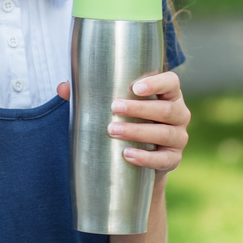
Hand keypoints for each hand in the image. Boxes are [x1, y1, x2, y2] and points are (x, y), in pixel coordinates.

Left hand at [56, 71, 189, 176]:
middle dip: (139, 108)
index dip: (157, 82)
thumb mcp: (115, 106)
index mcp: (169, 94)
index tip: (134, 87)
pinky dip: (145, 157)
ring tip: (112, 131)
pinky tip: (127, 154)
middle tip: (113, 108)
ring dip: (138, 132)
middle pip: (166, 109)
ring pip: (165, 133)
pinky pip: (163, 159)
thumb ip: (90, 95)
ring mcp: (179, 138)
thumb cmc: (127, 121)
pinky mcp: (174, 159)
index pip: (172, 82)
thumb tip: (63, 87)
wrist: (138, 160)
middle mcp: (179, 114)